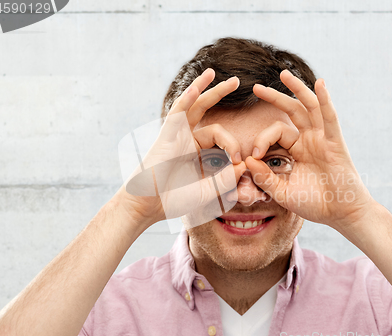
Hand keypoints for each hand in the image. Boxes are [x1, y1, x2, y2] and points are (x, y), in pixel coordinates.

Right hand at [117, 69, 246, 229]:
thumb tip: (243, 165)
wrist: (149, 206)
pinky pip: (177, 113)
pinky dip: (187, 99)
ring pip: (192, 106)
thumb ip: (225, 180)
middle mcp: (186, 139)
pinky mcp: (167, 136)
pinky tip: (197, 87)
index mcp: (196, 151)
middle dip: (220, 93)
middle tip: (237, 80)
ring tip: (216, 73)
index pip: (220, 137)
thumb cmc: (174, 200)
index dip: (233, 145)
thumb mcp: (207, 192)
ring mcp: (176, 135)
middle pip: (205, 110)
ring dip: (205, 89)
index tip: (240, 162)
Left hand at [246, 70, 373, 232]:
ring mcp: (323, 139)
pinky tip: (320, 84)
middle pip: (292, 111)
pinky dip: (325, 101)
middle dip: (274, 97)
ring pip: (309, 107)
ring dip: (298, 89)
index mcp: (297, 150)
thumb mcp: (282, 192)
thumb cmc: (314, 204)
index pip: (276, 133)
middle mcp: (310, 140)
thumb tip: (247, 160)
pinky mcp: (335, 143)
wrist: (341, 215)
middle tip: (255, 87)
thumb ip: (265, 177)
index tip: (251, 156)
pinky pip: (330, 118)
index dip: (261, 139)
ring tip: (283, 74)